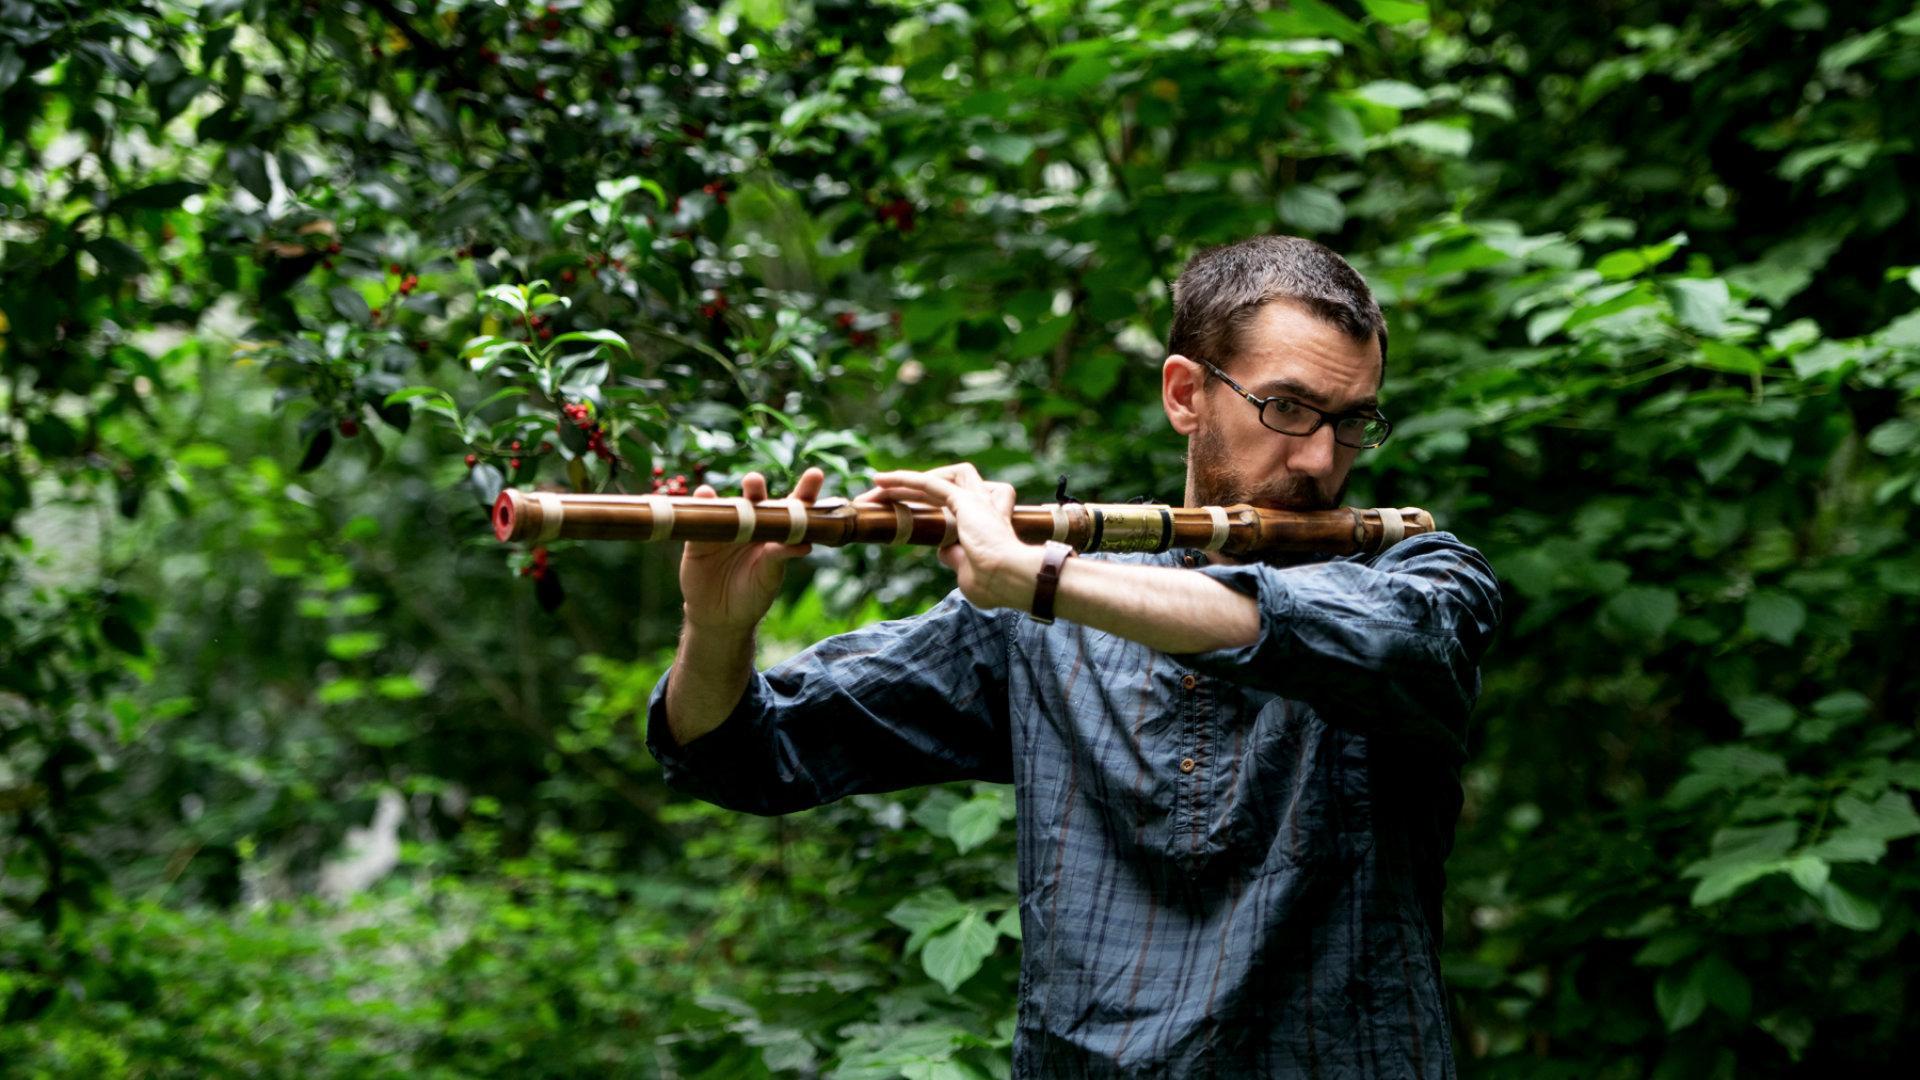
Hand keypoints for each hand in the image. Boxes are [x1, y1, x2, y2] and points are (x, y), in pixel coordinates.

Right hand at [679, 466, 824, 635]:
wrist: (719, 617)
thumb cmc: (752, 595)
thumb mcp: (768, 578)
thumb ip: (780, 557)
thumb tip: (804, 544)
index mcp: (776, 532)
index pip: (793, 508)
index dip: (805, 490)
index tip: (815, 473)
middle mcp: (752, 524)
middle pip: (757, 498)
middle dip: (756, 487)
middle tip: (754, 481)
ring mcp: (728, 528)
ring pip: (730, 504)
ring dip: (731, 494)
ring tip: (739, 486)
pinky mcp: (701, 537)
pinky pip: (702, 516)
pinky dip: (703, 503)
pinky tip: (705, 494)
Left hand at [861, 462, 1044, 612]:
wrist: (1011, 578)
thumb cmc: (996, 584)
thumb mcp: (969, 574)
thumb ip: (957, 558)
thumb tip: (943, 550)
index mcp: (986, 524)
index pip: (953, 506)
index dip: (925, 506)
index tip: (901, 515)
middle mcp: (982, 506)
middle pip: (939, 489)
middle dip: (906, 493)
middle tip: (875, 500)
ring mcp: (975, 500)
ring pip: (936, 478)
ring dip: (907, 482)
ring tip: (879, 488)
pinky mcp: (964, 499)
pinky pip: (929, 483)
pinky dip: (905, 479)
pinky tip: (881, 481)